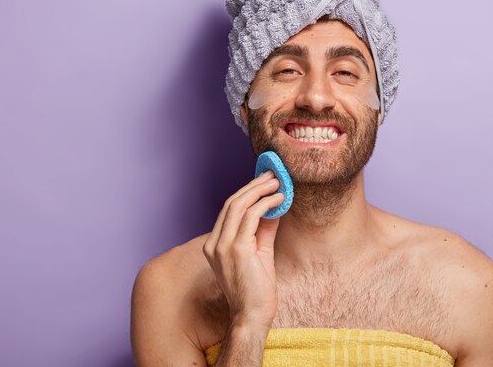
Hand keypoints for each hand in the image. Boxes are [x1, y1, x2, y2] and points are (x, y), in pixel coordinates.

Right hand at [203, 171, 283, 333]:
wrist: (252, 317)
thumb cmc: (256, 291)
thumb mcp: (260, 253)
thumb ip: (264, 230)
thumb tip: (274, 208)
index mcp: (214, 245)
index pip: (229, 210)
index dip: (246, 192)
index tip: (262, 182)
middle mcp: (214, 243)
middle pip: (232, 203)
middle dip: (253, 186)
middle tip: (272, 175)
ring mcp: (222, 246)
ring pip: (239, 205)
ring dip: (260, 190)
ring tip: (278, 182)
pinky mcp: (236, 249)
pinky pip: (251, 216)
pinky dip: (265, 203)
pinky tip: (279, 198)